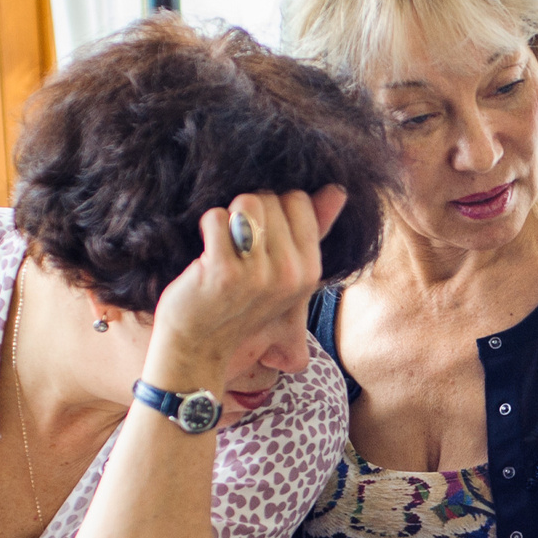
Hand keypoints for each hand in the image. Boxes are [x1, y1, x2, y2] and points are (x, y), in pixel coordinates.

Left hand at [143, 187, 346, 389]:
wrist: (199, 347)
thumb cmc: (239, 305)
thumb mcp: (286, 274)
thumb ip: (313, 230)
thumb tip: (338, 190)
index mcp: (309, 271)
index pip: (298, 200)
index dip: (274, 208)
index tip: (260, 234)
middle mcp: (290, 273)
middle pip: (269, 198)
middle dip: (247, 213)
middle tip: (237, 247)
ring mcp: (257, 274)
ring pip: (246, 202)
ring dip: (228, 217)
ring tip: (223, 246)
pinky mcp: (222, 271)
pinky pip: (216, 218)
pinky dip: (206, 228)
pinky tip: (205, 254)